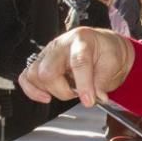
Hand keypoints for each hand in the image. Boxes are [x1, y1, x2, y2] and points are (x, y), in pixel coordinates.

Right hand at [18, 28, 133, 106]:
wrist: (103, 46)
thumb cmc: (107, 51)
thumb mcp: (115, 62)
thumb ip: (103, 81)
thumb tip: (97, 96)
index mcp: (82, 40)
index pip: (78, 63)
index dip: (83, 85)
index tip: (89, 100)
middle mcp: (61, 44)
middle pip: (48, 71)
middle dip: (64, 90)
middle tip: (78, 93)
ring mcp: (48, 53)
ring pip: (35, 75)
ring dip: (51, 90)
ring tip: (68, 89)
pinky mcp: (40, 62)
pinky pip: (26, 77)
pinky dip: (32, 91)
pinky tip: (46, 96)